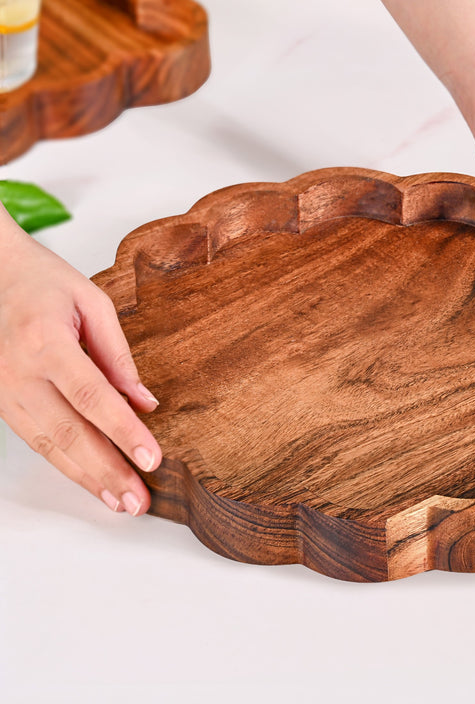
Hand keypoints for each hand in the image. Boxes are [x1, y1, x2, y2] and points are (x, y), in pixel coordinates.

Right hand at [0, 219, 161, 514]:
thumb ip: (119, 354)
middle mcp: (18, 373)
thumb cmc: (41, 281)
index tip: (152, 458)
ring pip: (47, 446)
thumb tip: (145, 401)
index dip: (123, 431)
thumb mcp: (92, 301)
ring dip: (86, 478)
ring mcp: (2, 391)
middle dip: (107, 471)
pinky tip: (89, 479)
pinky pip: (34, 439)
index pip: (92, 397)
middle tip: (138, 500)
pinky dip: (63, 464)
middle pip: (67, 433)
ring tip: (119, 501)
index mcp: (45, 342)